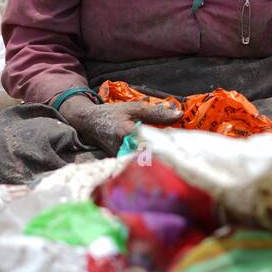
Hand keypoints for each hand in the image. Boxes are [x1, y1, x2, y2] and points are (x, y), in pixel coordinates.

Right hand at [60, 96, 182, 154]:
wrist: (89, 123)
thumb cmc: (113, 113)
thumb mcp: (134, 108)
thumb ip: (156, 112)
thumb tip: (180, 114)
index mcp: (127, 134)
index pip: (153, 144)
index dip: (169, 145)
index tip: (181, 143)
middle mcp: (123, 150)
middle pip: (151, 157)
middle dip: (166, 154)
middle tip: (182, 151)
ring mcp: (121, 159)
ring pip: (146, 161)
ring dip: (159, 157)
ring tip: (172, 153)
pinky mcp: (120, 163)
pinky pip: (139, 163)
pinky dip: (150, 159)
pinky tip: (160, 155)